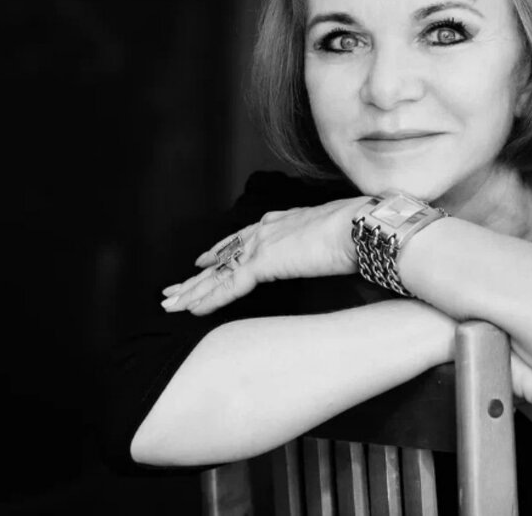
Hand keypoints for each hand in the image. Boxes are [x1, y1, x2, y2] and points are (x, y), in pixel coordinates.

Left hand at [160, 197, 367, 314]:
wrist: (361, 225)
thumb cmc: (358, 230)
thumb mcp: (334, 237)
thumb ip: (321, 246)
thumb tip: (330, 255)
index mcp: (282, 222)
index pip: (242, 239)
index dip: (221, 251)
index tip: (204, 260)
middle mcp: (265, 230)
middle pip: (222, 256)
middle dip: (196, 276)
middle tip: (172, 290)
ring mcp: (262, 246)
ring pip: (218, 273)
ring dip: (193, 291)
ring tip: (170, 305)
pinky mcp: (263, 263)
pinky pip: (228, 286)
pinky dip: (209, 299)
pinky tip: (192, 310)